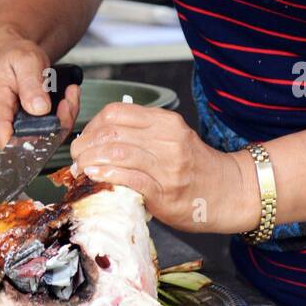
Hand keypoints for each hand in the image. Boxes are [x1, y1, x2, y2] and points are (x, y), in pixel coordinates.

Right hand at [0, 32, 81, 149]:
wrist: (12, 52)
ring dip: (62, 119)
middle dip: (56, 124)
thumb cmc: (14, 55)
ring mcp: (12, 125)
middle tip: (68, 100)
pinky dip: (62, 116)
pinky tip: (68, 99)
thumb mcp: (25, 62)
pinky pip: (47, 130)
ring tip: (70, 95)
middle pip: (29, 139)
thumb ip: (31, 85)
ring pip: (42, 137)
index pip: (4, 137)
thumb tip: (40, 110)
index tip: (53, 127)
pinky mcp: (25, 126)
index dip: (28, 143)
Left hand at [70, 104, 254, 232]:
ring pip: (116, 153)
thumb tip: (99, 140)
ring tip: (81, 168)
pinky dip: (106, 177)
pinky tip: (95, 178)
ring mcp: (168, 166)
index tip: (84, 139)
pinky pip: (129, 179)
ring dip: (90, 161)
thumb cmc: (196, 167)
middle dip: (85, 145)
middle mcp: (167, 139)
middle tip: (76, 157)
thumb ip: (142, 134)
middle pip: (111, 132)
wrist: (229, 191)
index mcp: (166, 122)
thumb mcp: (172, 137)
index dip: (92, 125)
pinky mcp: (166, 192)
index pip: (117, 113)